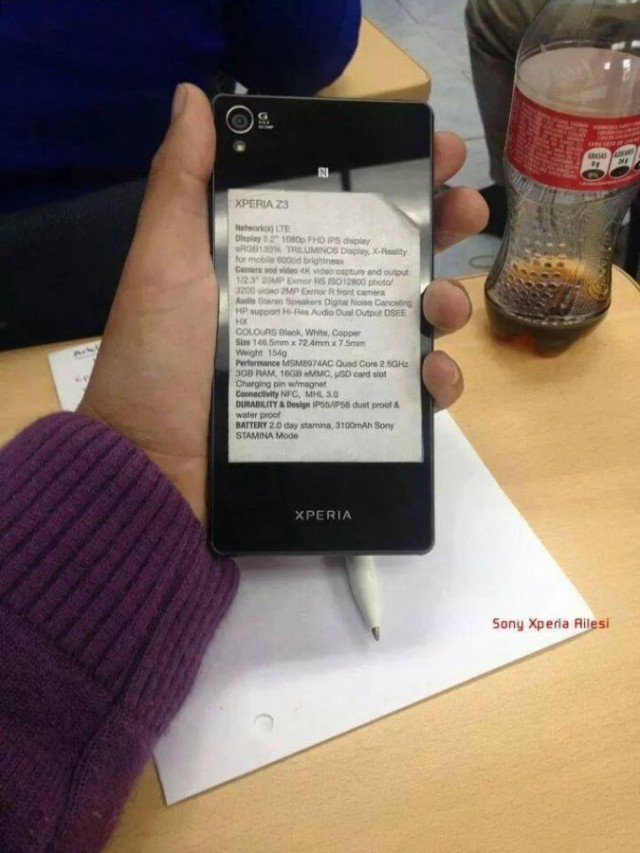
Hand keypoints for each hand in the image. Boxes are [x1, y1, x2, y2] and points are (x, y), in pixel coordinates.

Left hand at [79, 84, 488, 521]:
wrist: (154, 468)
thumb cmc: (158, 361)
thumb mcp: (163, 262)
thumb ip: (182, 182)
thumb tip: (195, 97)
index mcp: (277, 265)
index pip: (346, 209)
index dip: (394, 178)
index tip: (437, 154)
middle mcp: (313, 308)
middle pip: (391, 259)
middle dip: (441, 228)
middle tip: (468, 212)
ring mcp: (336, 363)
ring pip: (414, 325)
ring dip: (448, 304)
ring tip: (443, 305)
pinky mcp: (351, 417)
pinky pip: (410, 398)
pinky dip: (436, 384)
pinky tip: (431, 377)